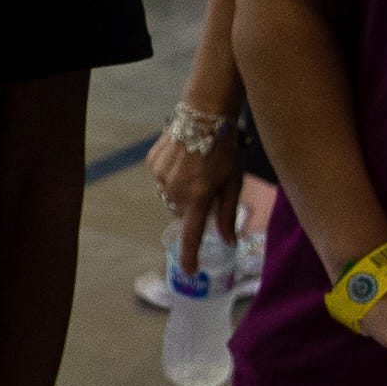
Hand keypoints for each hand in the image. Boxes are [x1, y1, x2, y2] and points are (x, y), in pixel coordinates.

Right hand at [149, 117, 243, 264]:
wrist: (205, 114)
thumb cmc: (225, 148)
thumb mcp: (233, 181)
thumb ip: (227, 213)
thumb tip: (229, 241)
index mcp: (198, 198)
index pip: (192, 235)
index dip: (190, 255)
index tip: (189, 271)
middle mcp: (176, 191)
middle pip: (181, 211)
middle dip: (192, 206)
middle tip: (207, 186)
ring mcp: (161, 176)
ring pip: (169, 196)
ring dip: (181, 190)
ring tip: (194, 168)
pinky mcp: (153, 163)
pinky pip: (161, 179)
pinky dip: (171, 175)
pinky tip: (183, 158)